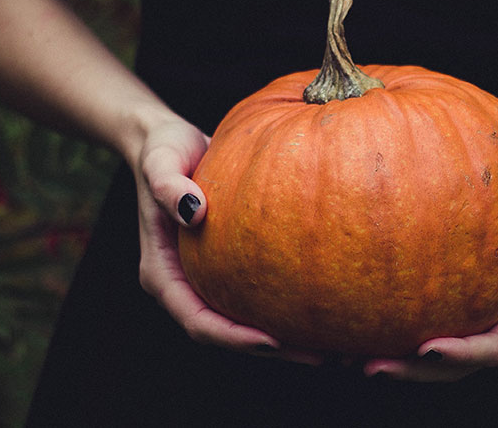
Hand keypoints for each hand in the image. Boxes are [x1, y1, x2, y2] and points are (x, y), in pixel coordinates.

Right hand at [132, 118, 323, 365]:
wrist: (169, 141)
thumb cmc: (162, 150)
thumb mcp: (160, 161)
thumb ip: (168, 185)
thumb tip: (194, 212)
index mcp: (163, 275)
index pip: (198, 321)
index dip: (233, 338)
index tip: (272, 341)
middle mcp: (186, 285)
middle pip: (228, 334)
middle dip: (273, 350)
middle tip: (323, 356)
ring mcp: (208, 279)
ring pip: (247, 322)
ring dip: (289, 338)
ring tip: (337, 344)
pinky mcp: (230, 267)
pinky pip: (261, 295)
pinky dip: (290, 306)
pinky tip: (329, 304)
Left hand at [362, 175, 497, 381]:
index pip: (497, 346)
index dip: (464, 356)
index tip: (428, 349)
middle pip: (458, 367)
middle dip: (416, 372)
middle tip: (371, 367)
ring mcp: (476, 323)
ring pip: (434, 359)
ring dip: (395, 363)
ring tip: (348, 358)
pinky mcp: (454, 312)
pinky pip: (420, 328)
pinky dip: (389, 332)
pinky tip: (350, 326)